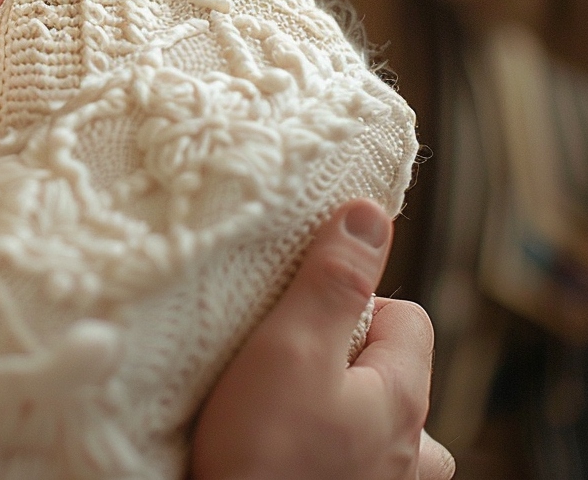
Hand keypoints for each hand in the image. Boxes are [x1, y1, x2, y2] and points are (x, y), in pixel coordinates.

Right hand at [191, 199, 453, 479]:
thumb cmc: (259, 452)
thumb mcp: (291, 347)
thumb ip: (333, 280)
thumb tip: (371, 212)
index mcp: (402, 399)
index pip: (408, 315)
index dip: (354, 298)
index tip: (297, 309)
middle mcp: (407, 451)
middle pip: (399, 377)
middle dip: (352, 359)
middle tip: (289, 362)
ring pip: (384, 435)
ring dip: (349, 414)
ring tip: (294, 412)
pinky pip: (353, 468)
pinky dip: (331, 455)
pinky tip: (290, 453)